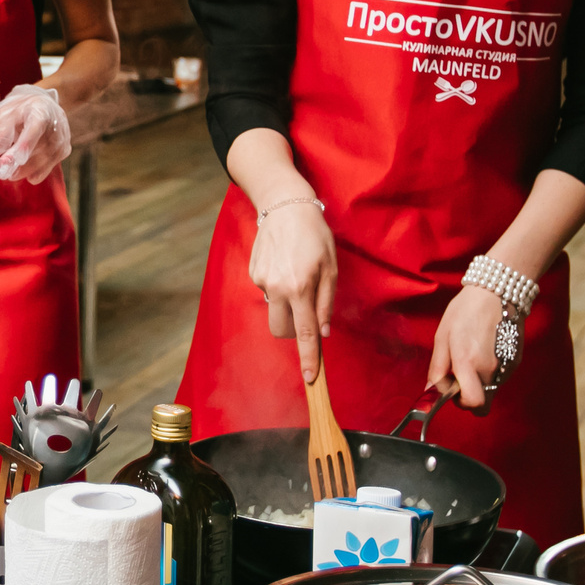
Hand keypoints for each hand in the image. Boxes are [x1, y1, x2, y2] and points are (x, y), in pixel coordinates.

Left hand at [0, 84, 70, 183]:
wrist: (41, 105)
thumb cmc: (21, 110)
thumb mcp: (6, 112)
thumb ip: (1, 130)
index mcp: (41, 108)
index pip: (36, 127)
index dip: (27, 144)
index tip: (17, 159)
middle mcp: (57, 122)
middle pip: (43, 146)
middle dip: (23, 163)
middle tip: (4, 172)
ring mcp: (63, 136)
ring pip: (48, 158)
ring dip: (29, 170)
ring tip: (11, 175)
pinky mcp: (65, 149)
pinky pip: (52, 164)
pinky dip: (39, 172)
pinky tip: (27, 175)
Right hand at [250, 203, 334, 382]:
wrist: (284, 205)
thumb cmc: (314, 235)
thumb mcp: (331, 267)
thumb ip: (327, 302)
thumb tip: (323, 331)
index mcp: (299, 288)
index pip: (304, 333)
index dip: (308, 358)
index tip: (311, 379)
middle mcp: (276, 288)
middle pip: (281, 330)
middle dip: (293, 332)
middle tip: (307, 315)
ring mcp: (261, 281)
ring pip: (275, 309)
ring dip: (287, 305)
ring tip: (297, 275)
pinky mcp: (253, 273)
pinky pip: (269, 291)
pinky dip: (279, 286)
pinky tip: (285, 263)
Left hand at [427, 284, 506, 409]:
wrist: (497, 292)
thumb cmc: (466, 311)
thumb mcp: (442, 336)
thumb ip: (437, 368)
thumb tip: (431, 391)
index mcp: (469, 362)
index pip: (473, 403)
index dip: (462, 403)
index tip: (454, 390)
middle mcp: (491, 369)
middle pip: (483, 400)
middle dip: (470, 395)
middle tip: (462, 376)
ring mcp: (506, 366)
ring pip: (492, 389)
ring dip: (480, 382)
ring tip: (474, 355)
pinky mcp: (516, 361)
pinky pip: (500, 377)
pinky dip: (491, 372)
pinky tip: (486, 350)